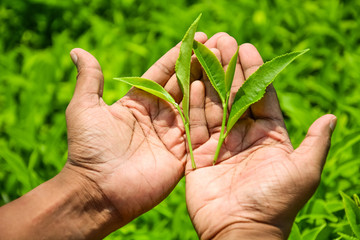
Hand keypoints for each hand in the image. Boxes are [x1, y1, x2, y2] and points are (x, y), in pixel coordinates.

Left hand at [64, 33, 209, 230]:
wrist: (99, 191)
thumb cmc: (90, 148)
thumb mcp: (84, 108)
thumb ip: (89, 79)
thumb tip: (77, 51)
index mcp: (138, 103)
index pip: (162, 74)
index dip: (179, 56)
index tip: (197, 39)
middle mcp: (158, 116)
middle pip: (184, 86)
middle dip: (200, 65)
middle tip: (220, 45)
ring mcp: (172, 135)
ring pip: (196, 105)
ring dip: (211, 84)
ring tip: (227, 62)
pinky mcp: (183, 154)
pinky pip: (201, 130)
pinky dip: (213, 113)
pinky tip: (226, 93)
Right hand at [185, 35, 336, 238]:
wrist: (240, 232)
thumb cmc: (275, 202)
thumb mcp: (304, 171)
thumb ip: (315, 141)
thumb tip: (331, 116)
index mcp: (269, 137)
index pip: (261, 97)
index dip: (254, 73)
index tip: (248, 49)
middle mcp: (244, 136)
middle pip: (235, 97)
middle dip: (229, 70)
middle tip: (223, 42)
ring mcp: (220, 144)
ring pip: (214, 106)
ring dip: (209, 81)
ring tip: (205, 54)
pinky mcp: (200, 154)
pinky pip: (195, 125)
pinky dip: (193, 105)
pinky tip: (191, 83)